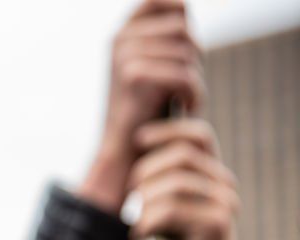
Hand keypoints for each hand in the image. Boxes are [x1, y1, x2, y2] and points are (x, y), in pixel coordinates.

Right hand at [79, 0, 203, 212]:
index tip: (188, 47)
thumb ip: (166, 37)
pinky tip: (186, 109)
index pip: (164, 1)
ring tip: (185, 100)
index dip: (181, 14)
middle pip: (182, 27)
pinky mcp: (133, 75)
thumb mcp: (155, 67)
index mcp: (122, 34)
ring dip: (194, 78)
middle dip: (193, 56)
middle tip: (185, 86)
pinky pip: (184, 74)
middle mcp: (119, 40)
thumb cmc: (146, 112)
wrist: (124, 152)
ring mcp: (124, 55)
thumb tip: (183, 5)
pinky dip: (193, 95)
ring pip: (186, 50)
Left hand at [129, 118, 246, 239]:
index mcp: (211, 174)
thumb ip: (156, 181)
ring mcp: (224, 201)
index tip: (138, 140)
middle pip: (181, 155)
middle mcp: (223, 183)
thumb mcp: (162, 207)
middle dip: (145, 174)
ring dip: (143, 204)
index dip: (167, 131)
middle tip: (131, 201)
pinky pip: (171, 210)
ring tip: (136, 223)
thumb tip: (135, 146)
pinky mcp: (217, 222)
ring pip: (172, 184)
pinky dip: (146, 222)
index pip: (197, 135)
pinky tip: (140, 236)